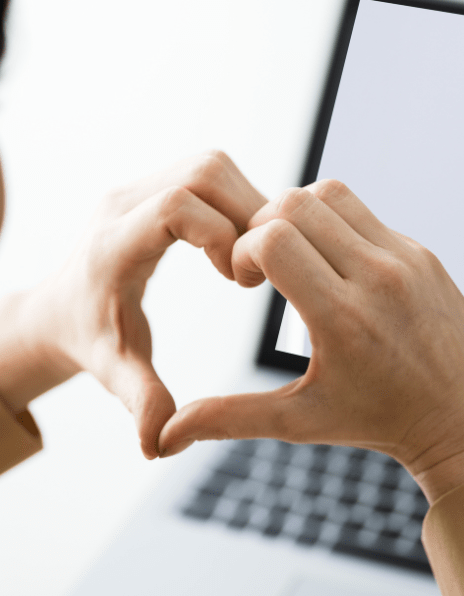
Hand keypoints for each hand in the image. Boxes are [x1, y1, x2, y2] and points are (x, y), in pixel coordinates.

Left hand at [0, 151, 266, 458]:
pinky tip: (239, 247)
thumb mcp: (117, 371)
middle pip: (204, 171)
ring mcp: (139, 189)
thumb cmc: (92, 340)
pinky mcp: (156, 186)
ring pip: (212, 166)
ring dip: (247, 204)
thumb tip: (158, 443)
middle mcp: (124, 205)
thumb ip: (141, 399)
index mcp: (114, 247)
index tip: (235, 281)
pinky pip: (210, 174)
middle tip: (256, 267)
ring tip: (250, 258)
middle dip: (247, 212)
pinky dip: (237, 202)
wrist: (60, 310)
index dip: (221, 234)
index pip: (175, 207)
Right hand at [159, 180, 463, 500]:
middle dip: (264, 225)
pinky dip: (339, 227)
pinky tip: (336, 267)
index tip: (248, 282)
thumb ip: (228, 418)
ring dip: (302, 216)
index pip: (271, 237)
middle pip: (296, 203)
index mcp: (342, 318)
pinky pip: (367, 214)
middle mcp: (378, 279)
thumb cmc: (379, 422)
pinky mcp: (424, 255)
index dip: (243, 251)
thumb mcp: (301, 422)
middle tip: (266, 266)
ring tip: (299, 259)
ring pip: (332, 195)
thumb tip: (161, 436)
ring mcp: (407, 260)